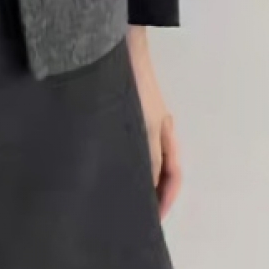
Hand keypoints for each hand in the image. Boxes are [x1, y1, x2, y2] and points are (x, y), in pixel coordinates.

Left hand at [126, 27, 181, 218]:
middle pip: (154, 168)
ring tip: (109, 195)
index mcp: (165, 133)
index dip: (164, 200)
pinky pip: (118, 142)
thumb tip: (148, 189)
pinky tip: (96, 164)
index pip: (172, 175)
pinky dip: (113, 157)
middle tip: (126, 214)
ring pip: (135, 156)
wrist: (115, 46)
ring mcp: (133, 120)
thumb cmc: (134, 84)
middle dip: (145, 192)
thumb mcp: (146, 125)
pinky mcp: (114, 111)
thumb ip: (149, 158)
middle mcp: (151, 129)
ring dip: (128, 175)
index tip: (150, 223)